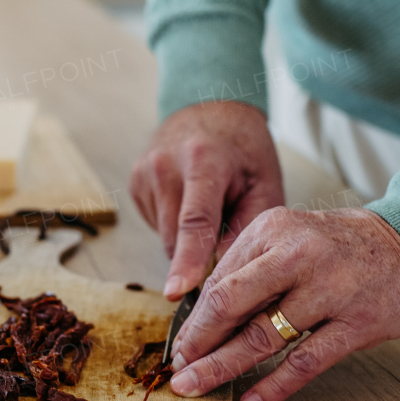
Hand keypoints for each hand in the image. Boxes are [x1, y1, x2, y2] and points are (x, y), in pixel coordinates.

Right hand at [129, 101, 283, 298]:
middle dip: (197, 257)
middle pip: (175, 236)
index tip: (177, 292)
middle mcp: (165, 164)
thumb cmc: (244, 150)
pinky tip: (189, 200)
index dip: (187, 260)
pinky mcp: (134, 181)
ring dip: (188, 238)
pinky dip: (175, 224)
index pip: (194, 220)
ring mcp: (144, 172)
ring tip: (211, 207)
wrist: (210, 108)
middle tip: (224, 248)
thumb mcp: (265, 184)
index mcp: (203, 160)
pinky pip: (157, 223)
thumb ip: (248, 228)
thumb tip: (223, 273)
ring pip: (165, 235)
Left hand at [167, 207, 399, 400]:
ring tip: (197, 388)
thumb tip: (205, 316)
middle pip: (230, 305)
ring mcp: (330, 289)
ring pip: (263, 336)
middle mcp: (297, 254)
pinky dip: (275, 384)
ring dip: (223, 367)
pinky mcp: (358, 322)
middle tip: (177, 371)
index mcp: (272, 229)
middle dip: (198, 343)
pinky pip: (306, 361)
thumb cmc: (344, 246)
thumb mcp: (291, 236)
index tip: (178, 346)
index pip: (219, 281)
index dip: (194, 319)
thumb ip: (251, 268)